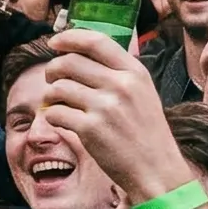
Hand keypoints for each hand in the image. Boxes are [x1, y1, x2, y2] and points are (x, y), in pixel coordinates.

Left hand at [36, 30, 190, 201]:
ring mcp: (105, 107)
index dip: (70, 38)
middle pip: (69, 62)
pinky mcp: (90, 129)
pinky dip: (53, 116)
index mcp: (135, 72)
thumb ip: (118, 71)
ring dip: (51, 96)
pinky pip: (55, 113)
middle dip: (53, 70)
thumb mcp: (142, 92)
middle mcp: (121, 85)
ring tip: (60, 104)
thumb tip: (79, 51)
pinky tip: (64, 122)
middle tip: (52, 80)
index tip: (55, 42)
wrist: (156, 170)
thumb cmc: (145, 132)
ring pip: (58, 87)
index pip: (96, 41)